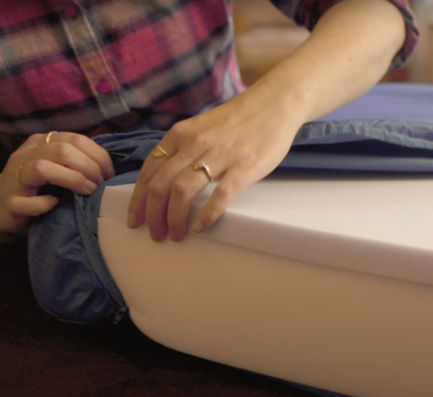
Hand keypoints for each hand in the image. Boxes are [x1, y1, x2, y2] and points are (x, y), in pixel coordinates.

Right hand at [0, 132, 114, 234]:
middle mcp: (26, 154)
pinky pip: (28, 202)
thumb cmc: (39, 188)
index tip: (109, 173)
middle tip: (99, 185)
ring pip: (43, 168)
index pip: (76, 139)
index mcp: (41, 142)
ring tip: (86, 192)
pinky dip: (45, 204)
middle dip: (89, 168)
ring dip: (72, 181)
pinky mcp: (9, 202)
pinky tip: (55, 204)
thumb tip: (110, 165)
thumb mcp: (59, 166)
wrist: (2, 207)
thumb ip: (77, 160)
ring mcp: (15, 177)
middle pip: (63, 151)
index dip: (99, 156)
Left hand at [126, 94, 303, 241]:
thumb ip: (183, 149)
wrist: (274, 104)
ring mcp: (219, 155)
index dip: (138, 199)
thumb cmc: (239, 120)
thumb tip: (166, 180)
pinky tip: (200, 227)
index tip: (136, 219)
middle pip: (160, 185)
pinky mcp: (244, 166)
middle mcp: (194, 144)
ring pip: (182, 192)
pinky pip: (219, 195)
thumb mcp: (201, 128)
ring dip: (174, 218)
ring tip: (175, 235)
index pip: (149, 171)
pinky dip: (206, 215)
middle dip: (153, 215)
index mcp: (180, 134)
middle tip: (156, 234)